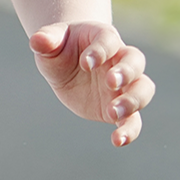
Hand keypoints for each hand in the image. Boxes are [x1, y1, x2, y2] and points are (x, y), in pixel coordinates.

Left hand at [28, 22, 154, 146]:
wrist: (68, 66)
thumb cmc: (61, 49)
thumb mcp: (50, 43)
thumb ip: (46, 41)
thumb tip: (37, 40)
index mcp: (104, 38)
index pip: (109, 41)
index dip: (100, 51)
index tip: (86, 63)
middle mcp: (120, 60)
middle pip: (135, 62)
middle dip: (126, 72)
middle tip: (110, 82)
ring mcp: (124, 85)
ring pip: (143, 89)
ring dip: (133, 101)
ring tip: (114, 113)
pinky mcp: (120, 108)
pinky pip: (133, 119)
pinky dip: (130, 130)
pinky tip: (118, 140)